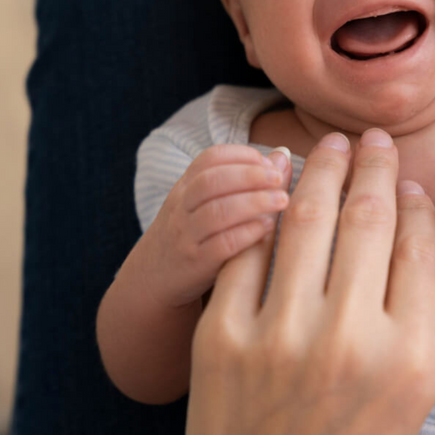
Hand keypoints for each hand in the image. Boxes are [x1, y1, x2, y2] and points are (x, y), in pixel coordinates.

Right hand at [137, 144, 291, 307]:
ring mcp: (186, 236)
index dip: (242, 155)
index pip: (210, 158)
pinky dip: (247, 233)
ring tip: (282, 201)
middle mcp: (182, 207)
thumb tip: (282, 156)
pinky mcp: (195, 264)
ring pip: (217, 212)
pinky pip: (221, 245)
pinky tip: (267, 228)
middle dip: (250, 175)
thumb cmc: (191, 235)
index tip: (269, 163)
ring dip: (254, 202)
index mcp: (185, 187)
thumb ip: (238, 181)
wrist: (152, 279)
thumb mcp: (202, 203)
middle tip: (279, 179)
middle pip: (213, 180)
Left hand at [187, 130, 434, 434]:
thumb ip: (421, 307)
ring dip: (322, 170)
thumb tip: (410, 216)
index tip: (411, 180)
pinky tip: (277, 176)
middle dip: (374, 168)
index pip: (420, 248)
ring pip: (308, 221)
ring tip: (331, 145)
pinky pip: (249, 249)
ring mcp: (280, 337)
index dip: (417, 202)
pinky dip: (264, 206)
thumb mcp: (413, 388)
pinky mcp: (223, 336)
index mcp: (411, 357)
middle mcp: (349, 341)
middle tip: (375, 140)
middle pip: (368, 222)